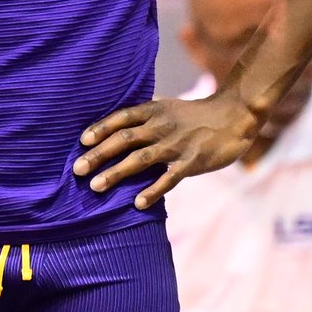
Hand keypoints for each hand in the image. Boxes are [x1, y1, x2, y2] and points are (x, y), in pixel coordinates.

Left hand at [73, 91, 258, 208]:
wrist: (233, 116)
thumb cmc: (196, 115)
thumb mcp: (168, 107)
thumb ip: (146, 117)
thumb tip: (120, 126)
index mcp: (153, 110)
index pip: (121, 118)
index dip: (100, 128)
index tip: (82, 141)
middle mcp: (160, 125)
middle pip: (124, 139)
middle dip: (99, 154)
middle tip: (77, 169)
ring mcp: (176, 144)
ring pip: (140, 159)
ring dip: (116, 173)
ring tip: (96, 187)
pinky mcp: (192, 162)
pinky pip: (169, 178)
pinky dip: (152, 191)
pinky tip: (137, 203)